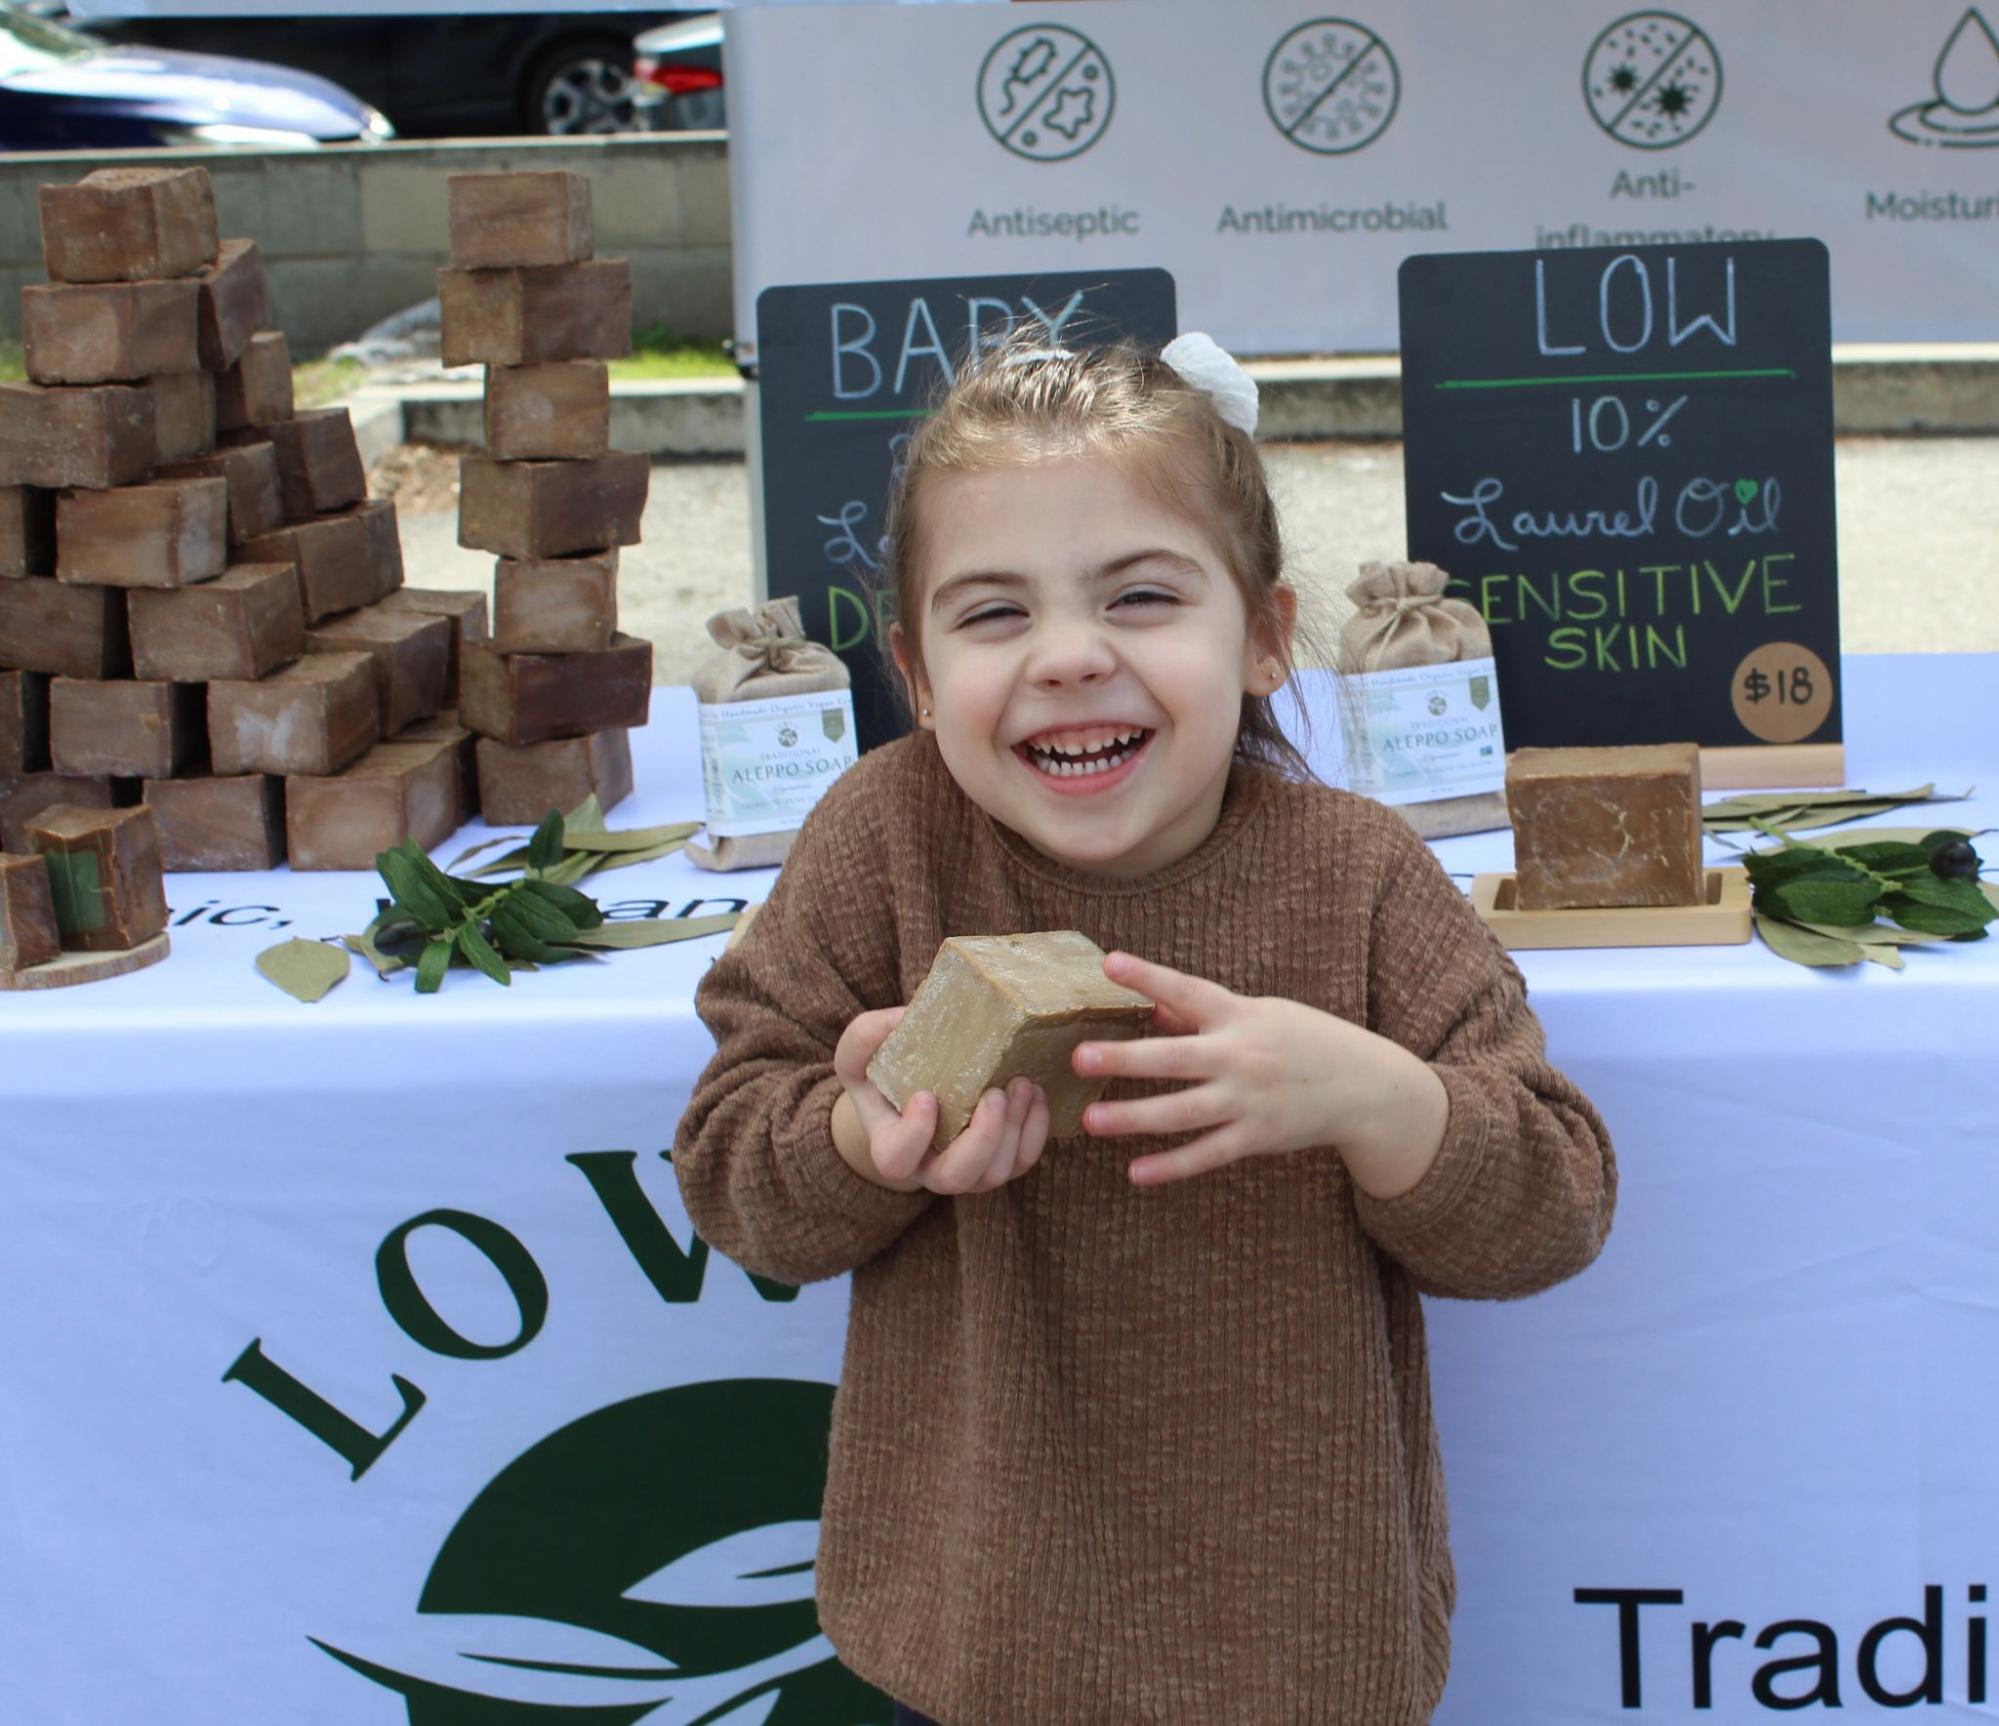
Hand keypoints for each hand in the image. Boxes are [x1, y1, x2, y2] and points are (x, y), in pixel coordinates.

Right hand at [833, 1006, 1050, 1195]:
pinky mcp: (999, 1161)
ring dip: (1014, 1130)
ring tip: (1021, 1084)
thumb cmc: (883, 1074)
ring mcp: (968, 1169)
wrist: (913, 1089)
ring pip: (994, 1173)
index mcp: (893, 1146)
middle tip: (993, 1095)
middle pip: (955, 1178)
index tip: (927, 1096)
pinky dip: (1035, 1131)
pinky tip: (1035, 1094)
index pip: (896, 1160)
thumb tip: (901, 1018)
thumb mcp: (860, 1054)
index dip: (914, 1135)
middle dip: (981, 1139)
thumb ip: (866, 1036)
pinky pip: (1022, 1161)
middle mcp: (930, 1167)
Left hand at [1074, 951, 1446, 1189]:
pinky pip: (1207, 1154)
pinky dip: (1172, 1167)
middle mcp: (1241, 1056)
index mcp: (1240, 1015)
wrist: (1367, 1087)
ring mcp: (1248, 1100)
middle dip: (1125, 1058)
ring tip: (1091, 1121)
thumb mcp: (1260, 1014)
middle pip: (1174, 1058)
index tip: (1110, 964)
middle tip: (1080, 1058)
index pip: (1188, 991)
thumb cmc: (1306, 1041)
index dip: (1148, 977)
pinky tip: (1136, 1173)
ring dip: (1134, 1117)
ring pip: (1182, 1113)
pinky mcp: (1257, 1137)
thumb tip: (1152, 1006)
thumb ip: (1204, 1015)